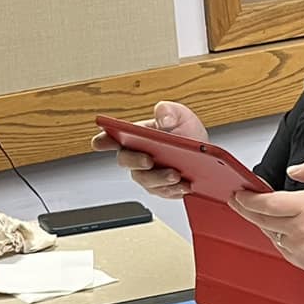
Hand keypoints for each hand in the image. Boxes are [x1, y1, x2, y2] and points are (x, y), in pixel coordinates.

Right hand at [88, 101, 209, 200]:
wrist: (204, 155)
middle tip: (149, 160)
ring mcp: (148, 174)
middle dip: (135, 161)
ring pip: (146, 180)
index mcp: (135, 135)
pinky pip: (163, 192)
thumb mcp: (181, 115)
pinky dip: (174, 189)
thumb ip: (169, 111)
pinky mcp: (161, 188)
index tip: (99, 142)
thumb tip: (163, 117)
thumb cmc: (187, 133)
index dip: (103, 140)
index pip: (112, 137)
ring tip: (175, 175)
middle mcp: (137, 156)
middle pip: (126, 161)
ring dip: (160, 178)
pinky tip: (184, 185)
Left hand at [230, 159, 303, 276]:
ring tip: (262, 213)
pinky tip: (282, 229)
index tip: (239, 193)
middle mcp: (300, 228)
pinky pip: (280, 246)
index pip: (267, 203)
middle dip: (245, 209)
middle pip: (261, 219)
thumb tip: (292, 171)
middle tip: (236, 201)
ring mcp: (299, 246)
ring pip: (269, 233)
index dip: (248, 199)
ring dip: (262, 222)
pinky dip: (277, 236)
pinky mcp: (300, 260)